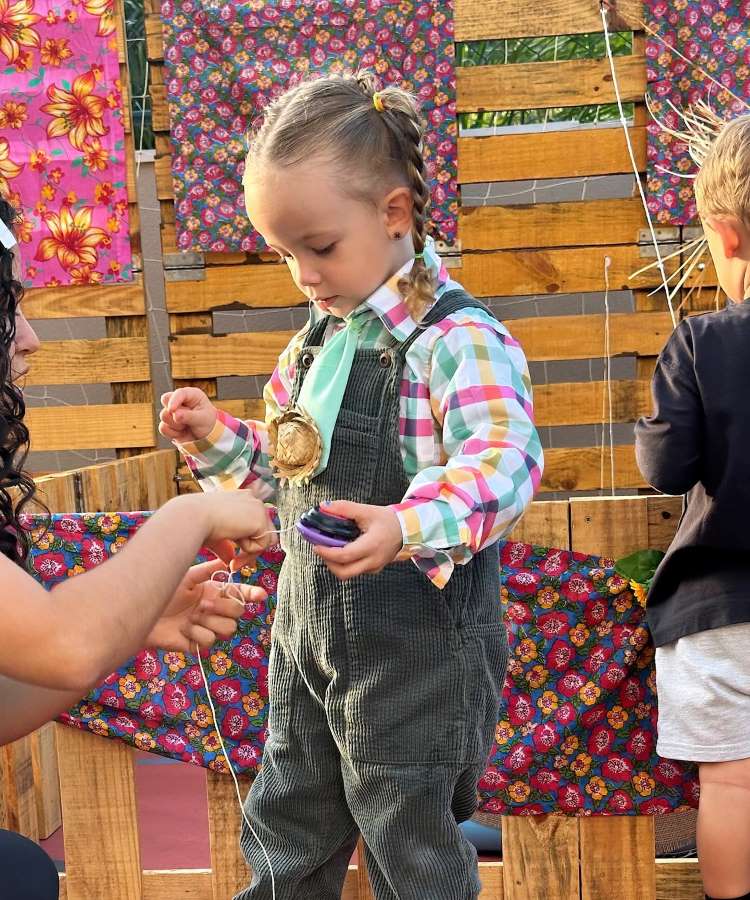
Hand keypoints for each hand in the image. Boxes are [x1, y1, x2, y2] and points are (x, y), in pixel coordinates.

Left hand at [145, 558, 266, 652]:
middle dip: (223, 607)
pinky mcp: (198, 644)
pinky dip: (196, 633)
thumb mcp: (187, 577)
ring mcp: (207, 628)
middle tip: (203, 603)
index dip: (252, 594)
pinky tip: (183, 628)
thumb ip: (209, 570)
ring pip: (228, 628)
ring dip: (209, 621)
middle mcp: (214, 611)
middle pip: (238, 612)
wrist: (142, 613)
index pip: (240, 594)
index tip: (260, 594)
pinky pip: (210, 640)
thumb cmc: (162, 592)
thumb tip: (227, 561)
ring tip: (191, 616)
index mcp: (214, 592)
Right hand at [159, 387, 217, 442]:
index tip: (172, 410)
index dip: (174, 400)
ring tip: (187, 426)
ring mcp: (171, 411)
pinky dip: (173, 433)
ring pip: (164, 416)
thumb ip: (189, 416)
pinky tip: (182, 432)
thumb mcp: (203, 419)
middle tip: (188, 420)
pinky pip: (163, 428)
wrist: (205, 437)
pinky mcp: (166, 422)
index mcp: (191, 394)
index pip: (179, 393)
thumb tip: (175, 414)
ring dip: (176, 425)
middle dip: (173, 412)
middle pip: (165, 400)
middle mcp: (179, 400)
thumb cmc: (206, 423)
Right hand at [180, 491, 274, 569]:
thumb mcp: (216, 536)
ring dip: (250, 554)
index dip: (248, 543)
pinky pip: (263, 544)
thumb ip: (228, 546)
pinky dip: (249, 551)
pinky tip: (234, 544)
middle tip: (234, 565)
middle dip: (250, 552)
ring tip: (233, 560)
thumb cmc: (197, 524)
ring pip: (266, 539)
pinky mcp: (260, 518)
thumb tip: (230, 561)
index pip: (255, 523)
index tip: (234, 559)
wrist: (192, 517)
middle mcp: (252, 499)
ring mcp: (258, 507)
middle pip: (264, 532)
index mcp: (241, 499)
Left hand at [312, 500, 403, 579]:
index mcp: (372, 546)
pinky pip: (354, 571)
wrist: (407, 529)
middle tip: (320, 549)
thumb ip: (345, 508)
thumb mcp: (367, 510)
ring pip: (348, 574)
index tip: (316, 545)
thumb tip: (324, 506)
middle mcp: (373, 561)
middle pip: (344, 573)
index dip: (327, 553)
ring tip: (328, 549)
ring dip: (335, 564)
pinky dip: (344, 564)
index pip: (345, 556)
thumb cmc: (387, 520)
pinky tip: (340, 550)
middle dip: (328, 562)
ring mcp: (374, 567)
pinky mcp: (373, 569)